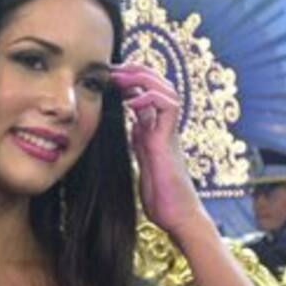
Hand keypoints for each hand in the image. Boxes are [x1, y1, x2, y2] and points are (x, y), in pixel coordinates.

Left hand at [108, 64, 208, 242]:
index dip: (130, 81)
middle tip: (113, 69)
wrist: (177, 216)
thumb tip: (128, 127)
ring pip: (166, 90)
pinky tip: (133, 104)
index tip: (108, 78)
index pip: (146, 94)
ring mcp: (168, 132)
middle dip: (136, 72)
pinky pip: (168, 107)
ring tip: (122, 78)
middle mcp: (163, 127)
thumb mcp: (140, 161)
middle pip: (158, 85)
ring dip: (144, 79)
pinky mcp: (168, 141)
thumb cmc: (160, 195)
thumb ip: (136, 143)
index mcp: (153, 130)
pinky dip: (151, 98)